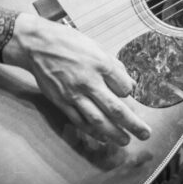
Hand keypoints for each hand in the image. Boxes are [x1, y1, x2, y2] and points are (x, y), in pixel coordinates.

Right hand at [4, 13, 151, 145]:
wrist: (37, 45)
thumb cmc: (67, 42)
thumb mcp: (95, 46)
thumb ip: (113, 66)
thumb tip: (129, 82)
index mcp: (101, 65)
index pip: (125, 87)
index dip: (129, 92)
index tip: (127, 93)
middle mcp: (89, 82)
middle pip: (116, 108)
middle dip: (133, 124)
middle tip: (145, 134)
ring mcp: (75, 94)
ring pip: (98, 120)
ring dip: (114, 133)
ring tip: (125, 141)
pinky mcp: (62, 102)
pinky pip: (80, 121)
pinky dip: (92, 131)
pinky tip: (102, 137)